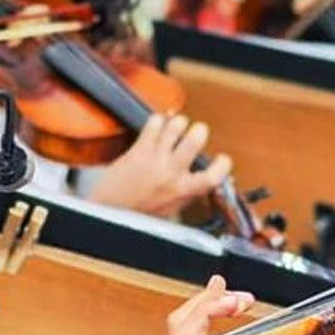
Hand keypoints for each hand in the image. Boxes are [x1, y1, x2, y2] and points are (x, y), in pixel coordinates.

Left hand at [89, 114, 231, 217]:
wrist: (111, 212)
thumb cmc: (140, 214)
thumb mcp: (174, 209)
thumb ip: (190, 192)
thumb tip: (207, 181)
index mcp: (185, 191)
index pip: (216, 174)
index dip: (223, 163)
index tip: (221, 159)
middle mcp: (172, 173)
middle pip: (196, 139)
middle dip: (200, 130)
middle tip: (196, 132)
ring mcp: (155, 159)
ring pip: (176, 126)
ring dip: (180, 122)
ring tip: (178, 125)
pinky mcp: (138, 150)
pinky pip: (153, 124)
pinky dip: (159, 120)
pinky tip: (159, 125)